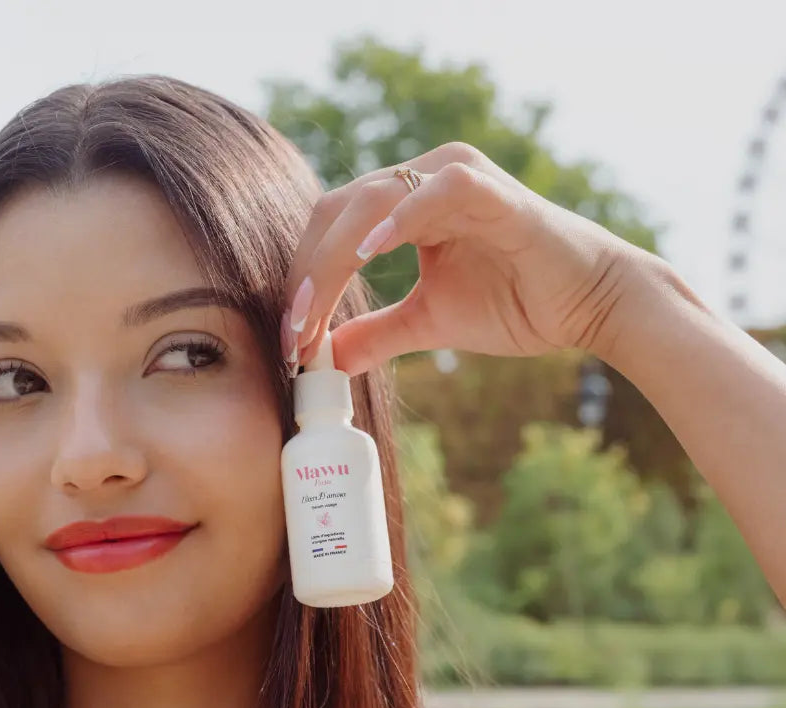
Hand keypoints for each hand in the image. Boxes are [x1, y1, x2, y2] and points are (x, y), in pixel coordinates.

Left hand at [282, 142, 658, 376]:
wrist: (589, 306)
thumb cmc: (516, 303)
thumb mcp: (428, 322)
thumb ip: (376, 332)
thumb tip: (325, 358)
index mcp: (404, 203)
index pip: (330, 231)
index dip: (302, 283)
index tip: (290, 341)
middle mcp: (422, 179)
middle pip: (335, 213)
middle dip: (305, 277)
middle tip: (292, 336)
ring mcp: (456, 177)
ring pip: (369, 201)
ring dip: (334, 260)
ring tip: (313, 315)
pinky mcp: (491, 191)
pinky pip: (437, 192)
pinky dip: (400, 218)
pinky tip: (371, 254)